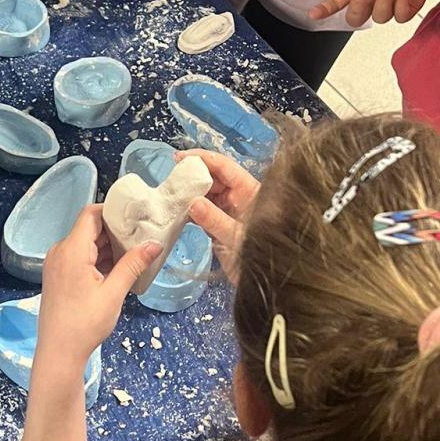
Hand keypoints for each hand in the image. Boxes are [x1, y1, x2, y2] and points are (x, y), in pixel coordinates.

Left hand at [38, 206, 160, 362]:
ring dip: (108, 247)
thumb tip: (155, 243)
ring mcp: (57, 264)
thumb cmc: (85, 324)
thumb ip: (134, 264)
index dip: (113, 210)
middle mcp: (60, 252)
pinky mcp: (58, 276)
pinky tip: (117, 269)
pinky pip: (80, 257)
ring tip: (134, 253)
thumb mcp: (114, 293)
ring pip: (86, 244)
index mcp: (71, 250)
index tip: (136, 215)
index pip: (91, 214)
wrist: (58, 353)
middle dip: (115, 231)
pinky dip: (98, 259)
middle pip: (89, 228)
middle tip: (142, 235)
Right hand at [182, 149, 260, 284]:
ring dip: (190, 194)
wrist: (268, 282)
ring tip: (171, 193)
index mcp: (249, 191)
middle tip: (172, 179)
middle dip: (193, 176)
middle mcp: (239, 198)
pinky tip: (177, 211)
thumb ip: (216, 220)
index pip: (224, 167)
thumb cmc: (262, 254)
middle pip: (214, 178)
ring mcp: (230, 212)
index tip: (180, 158)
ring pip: (207, 195)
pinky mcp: (221, 228)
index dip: (203, 158)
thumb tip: (192, 203)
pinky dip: (190, 211)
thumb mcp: (238, 237)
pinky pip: (203, 213)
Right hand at [309, 0, 437, 26]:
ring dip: (383, 1)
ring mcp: (390, 1)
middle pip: (356, 18)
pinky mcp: (408, 5)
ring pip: (379, 17)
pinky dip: (401, 5)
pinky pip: (400, 16)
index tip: (314, 13)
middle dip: (357, 8)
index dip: (325, 8)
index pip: (338, 1)